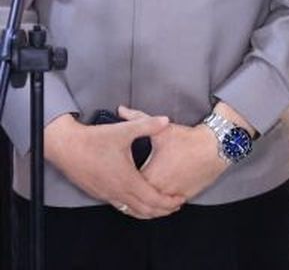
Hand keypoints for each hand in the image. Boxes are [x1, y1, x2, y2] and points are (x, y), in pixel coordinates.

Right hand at [43, 112, 184, 218]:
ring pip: (130, 210)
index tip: (180, 200)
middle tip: (175, 207)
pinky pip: (119, 206)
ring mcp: (106, 194)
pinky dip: (133, 207)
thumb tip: (165, 120)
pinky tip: (137, 201)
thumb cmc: (93, 140)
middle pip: (144, 210)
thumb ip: (147, 125)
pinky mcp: (98, 192)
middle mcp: (117, 191)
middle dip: (162, 210)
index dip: (168, 202)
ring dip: (147, 211)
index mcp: (127, 180)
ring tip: (160, 206)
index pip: (152, 200)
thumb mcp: (123, 130)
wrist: (65, 147)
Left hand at [118, 106, 227, 200]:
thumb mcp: (162, 129)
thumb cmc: (188, 139)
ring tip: (140, 200)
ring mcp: (172, 195)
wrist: (216, 146)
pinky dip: (163, 204)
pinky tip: (159, 201)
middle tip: (125, 192)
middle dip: (133, 195)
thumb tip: (122, 110)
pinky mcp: (185, 197)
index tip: (118, 179)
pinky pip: (169, 206)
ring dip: (147, 204)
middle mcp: (159, 189)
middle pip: (139, 200)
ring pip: (154, 207)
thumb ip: (138, 119)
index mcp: (148, 175)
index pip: (127, 187)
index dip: (122, 183)